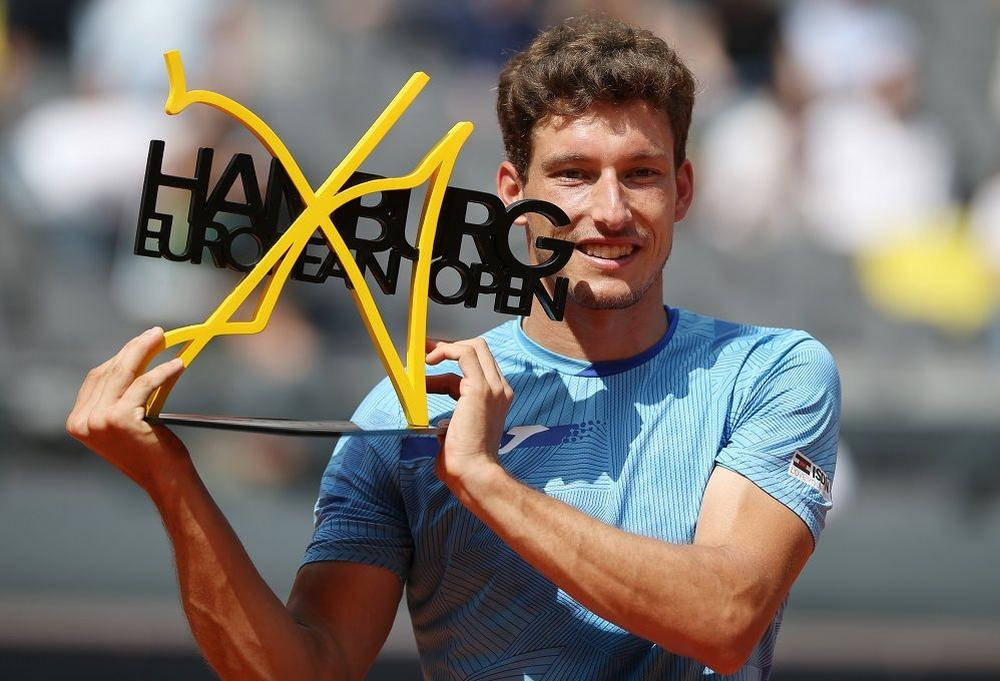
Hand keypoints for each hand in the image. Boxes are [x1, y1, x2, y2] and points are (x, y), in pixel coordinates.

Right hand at [66, 327, 189, 492]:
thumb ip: (119, 397)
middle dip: (134, 348)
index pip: (97, 377)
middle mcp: (82, 421)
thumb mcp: (126, 422)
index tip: (139, 342)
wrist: (165, 479)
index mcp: (77, 422)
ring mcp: (98, 420)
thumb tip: (134, 357)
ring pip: (125, 373)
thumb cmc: (151, 450)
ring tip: (165, 339)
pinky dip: (163, 371)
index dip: (119, 356)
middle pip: (109, 371)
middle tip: (155, 333)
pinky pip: (144, 384)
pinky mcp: (120, 418)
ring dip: (147, 351)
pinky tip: (178, 365)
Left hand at [425, 337, 512, 485]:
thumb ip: (453, 423)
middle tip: (425, 351)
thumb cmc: (464, 462)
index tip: (430, 362)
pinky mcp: (481, 388)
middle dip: (449, 346)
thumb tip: (441, 424)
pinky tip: (429, 361)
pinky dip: (445, 351)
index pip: (476, 368)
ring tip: (422, 357)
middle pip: (479, 351)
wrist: (473, 473)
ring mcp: (493, 388)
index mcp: (496, 400)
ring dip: (445, 348)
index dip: (451, 361)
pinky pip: (464, 354)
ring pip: (474, 347)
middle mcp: (499, 390)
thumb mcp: (456, 434)